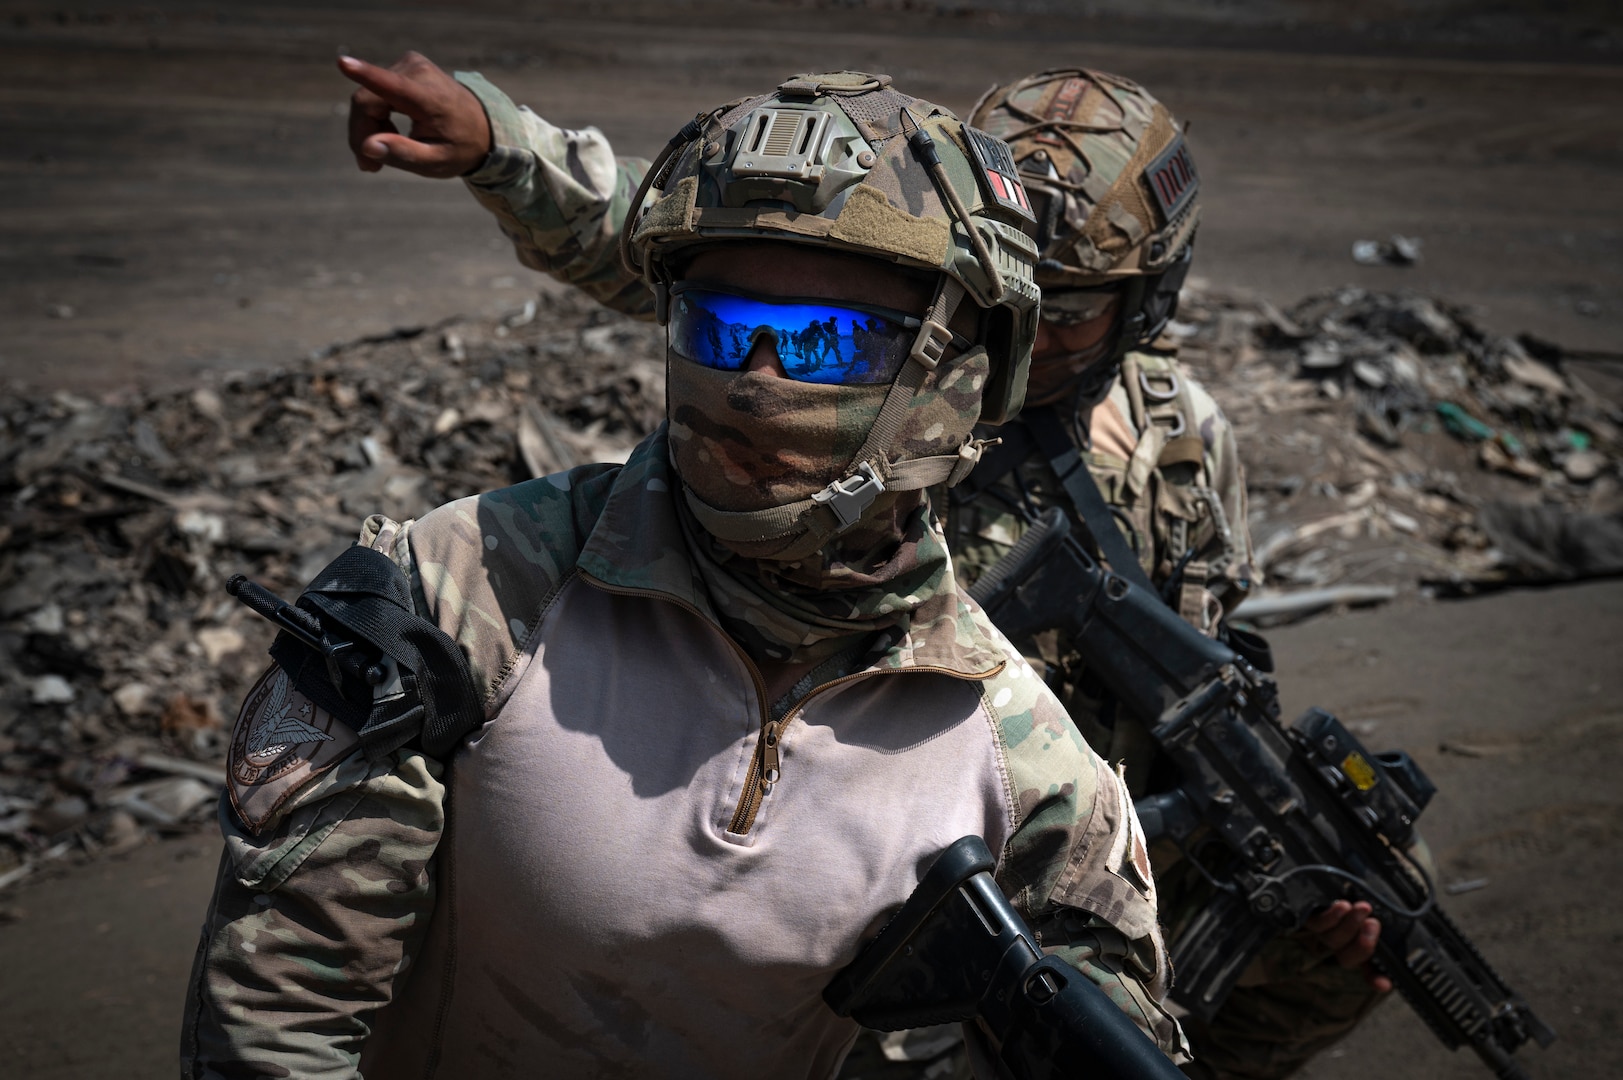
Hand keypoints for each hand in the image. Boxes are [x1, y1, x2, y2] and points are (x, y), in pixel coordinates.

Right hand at [338, 52, 491, 177]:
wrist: (482, 127)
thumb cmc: (460, 147)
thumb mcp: (437, 162)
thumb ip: (404, 154)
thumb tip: (367, 146)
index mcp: (429, 98)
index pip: (392, 86)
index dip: (364, 76)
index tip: (342, 63)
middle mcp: (417, 72)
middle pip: (367, 101)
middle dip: (363, 134)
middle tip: (369, 167)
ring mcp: (409, 64)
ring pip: (367, 97)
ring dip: (369, 128)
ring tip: (383, 155)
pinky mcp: (404, 65)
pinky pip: (374, 92)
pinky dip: (376, 116)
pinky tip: (389, 135)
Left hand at [1302, 899, 1391, 991]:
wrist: (1322, 879)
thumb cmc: (1355, 900)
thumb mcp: (1371, 913)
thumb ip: (1382, 933)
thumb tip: (1398, 953)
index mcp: (1357, 950)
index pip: (1368, 973)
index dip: (1375, 979)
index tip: (1384, 984)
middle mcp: (1339, 947)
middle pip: (1347, 958)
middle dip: (1362, 945)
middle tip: (1373, 925)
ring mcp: (1322, 935)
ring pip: (1333, 940)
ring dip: (1350, 924)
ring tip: (1363, 908)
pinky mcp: (1308, 920)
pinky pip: (1318, 924)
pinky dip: (1332, 917)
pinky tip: (1343, 907)